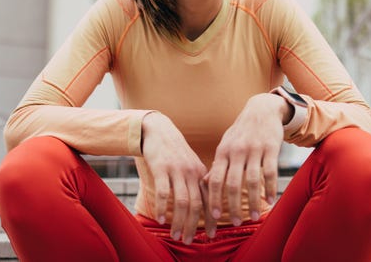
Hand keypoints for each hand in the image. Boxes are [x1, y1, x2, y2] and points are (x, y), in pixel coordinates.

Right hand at [141, 112, 206, 244]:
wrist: (158, 130)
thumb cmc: (175, 152)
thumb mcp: (191, 165)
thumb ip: (198, 182)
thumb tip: (206, 206)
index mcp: (201, 173)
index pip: (210, 200)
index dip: (212, 219)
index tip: (211, 235)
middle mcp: (192, 172)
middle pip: (197, 204)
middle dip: (194, 226)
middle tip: (189, 241)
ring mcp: (177, 170)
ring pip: (182, 201)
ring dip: (179, 221)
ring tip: (176, 236)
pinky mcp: (161, 168)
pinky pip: (163, 192)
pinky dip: (163, 208)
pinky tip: (161, 220)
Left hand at [205, 93, 286, 229]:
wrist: (261, 109)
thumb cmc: (241, 132)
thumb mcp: (226, 145)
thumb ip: (218, 164)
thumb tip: (206, 184)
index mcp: (223, 152)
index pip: (215, 180)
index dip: (214, 199)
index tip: (215, 217)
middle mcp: (237, 152)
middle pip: (232, 183)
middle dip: (233, 206)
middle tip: (235, 223)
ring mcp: (254, 150)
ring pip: (252, 180)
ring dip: (254, 201)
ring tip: (255, 217)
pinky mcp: (271, 148)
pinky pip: (271, 172)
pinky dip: (270, 188)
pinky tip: (271, 200)